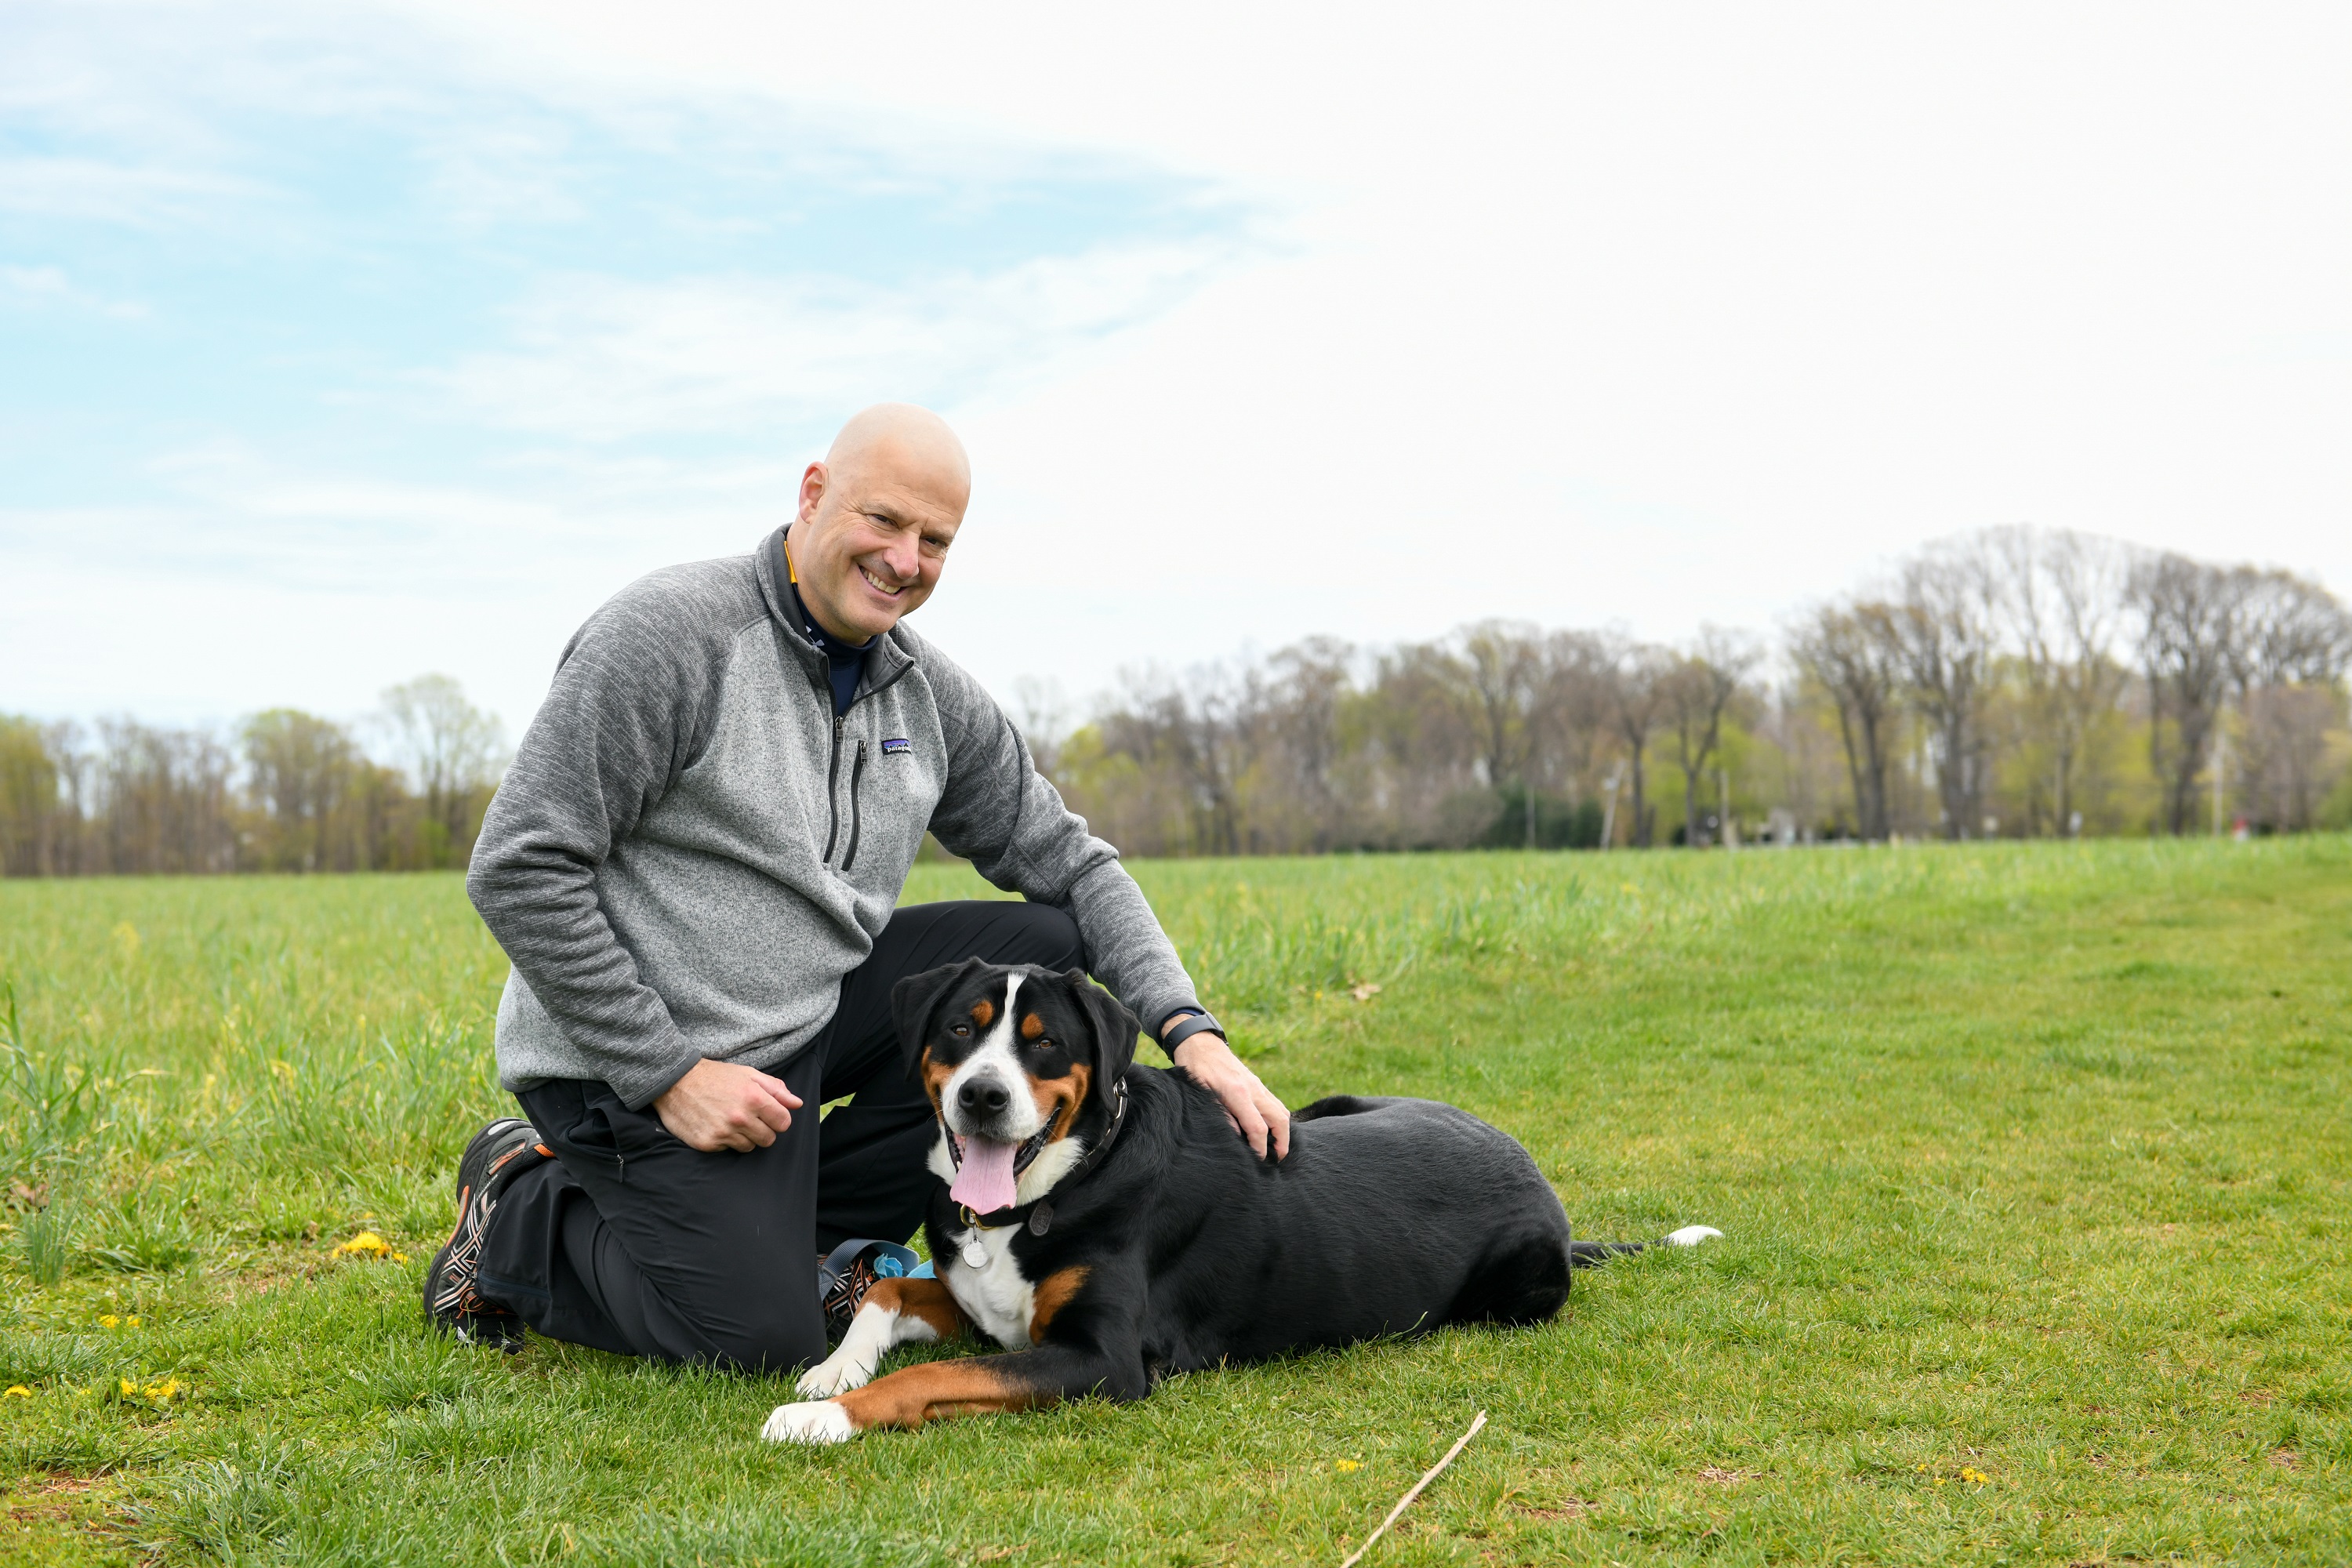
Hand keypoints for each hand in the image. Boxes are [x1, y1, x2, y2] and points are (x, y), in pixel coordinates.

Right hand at [653, 1059, 803, 1151]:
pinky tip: (716, 1125)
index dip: (778, 1119)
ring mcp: (723, 1133)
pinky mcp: (708, 1143)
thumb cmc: (716, 1076)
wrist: (675, 1082)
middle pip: (769, 1139)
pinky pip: (727, 1150)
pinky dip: (724, 1141)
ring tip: (730, 1121)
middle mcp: (740, 1118)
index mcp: (754, 1098)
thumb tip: (797, 1104)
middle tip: (748, 1118)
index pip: (784, 1123)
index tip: (768, 1115)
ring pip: (749, 1147)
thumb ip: (776, 1089)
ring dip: (744, 1137)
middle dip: (763, 1130)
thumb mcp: (749, 1074)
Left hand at [1167, 1028, 1290, 1160]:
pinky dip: (1279, 1119)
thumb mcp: (1201, 1094)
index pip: (1258, 1128)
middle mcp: (1253, 1089)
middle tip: (1277, 1159)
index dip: (1260, 1148)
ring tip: (1277, 1147)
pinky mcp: (1257, 1084)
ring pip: (1281, 1111)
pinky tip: (1272, 1129)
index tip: (1258, 1160)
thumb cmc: (1196, 1069)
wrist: (1201, 1044)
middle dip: (1282, 1142)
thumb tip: (1237, 1136)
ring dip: (1284, 1131)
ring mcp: (1258, 1085)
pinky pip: (1275, 1103)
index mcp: (1238, 1093)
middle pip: (1280, 1120)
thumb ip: (1220, 1114)